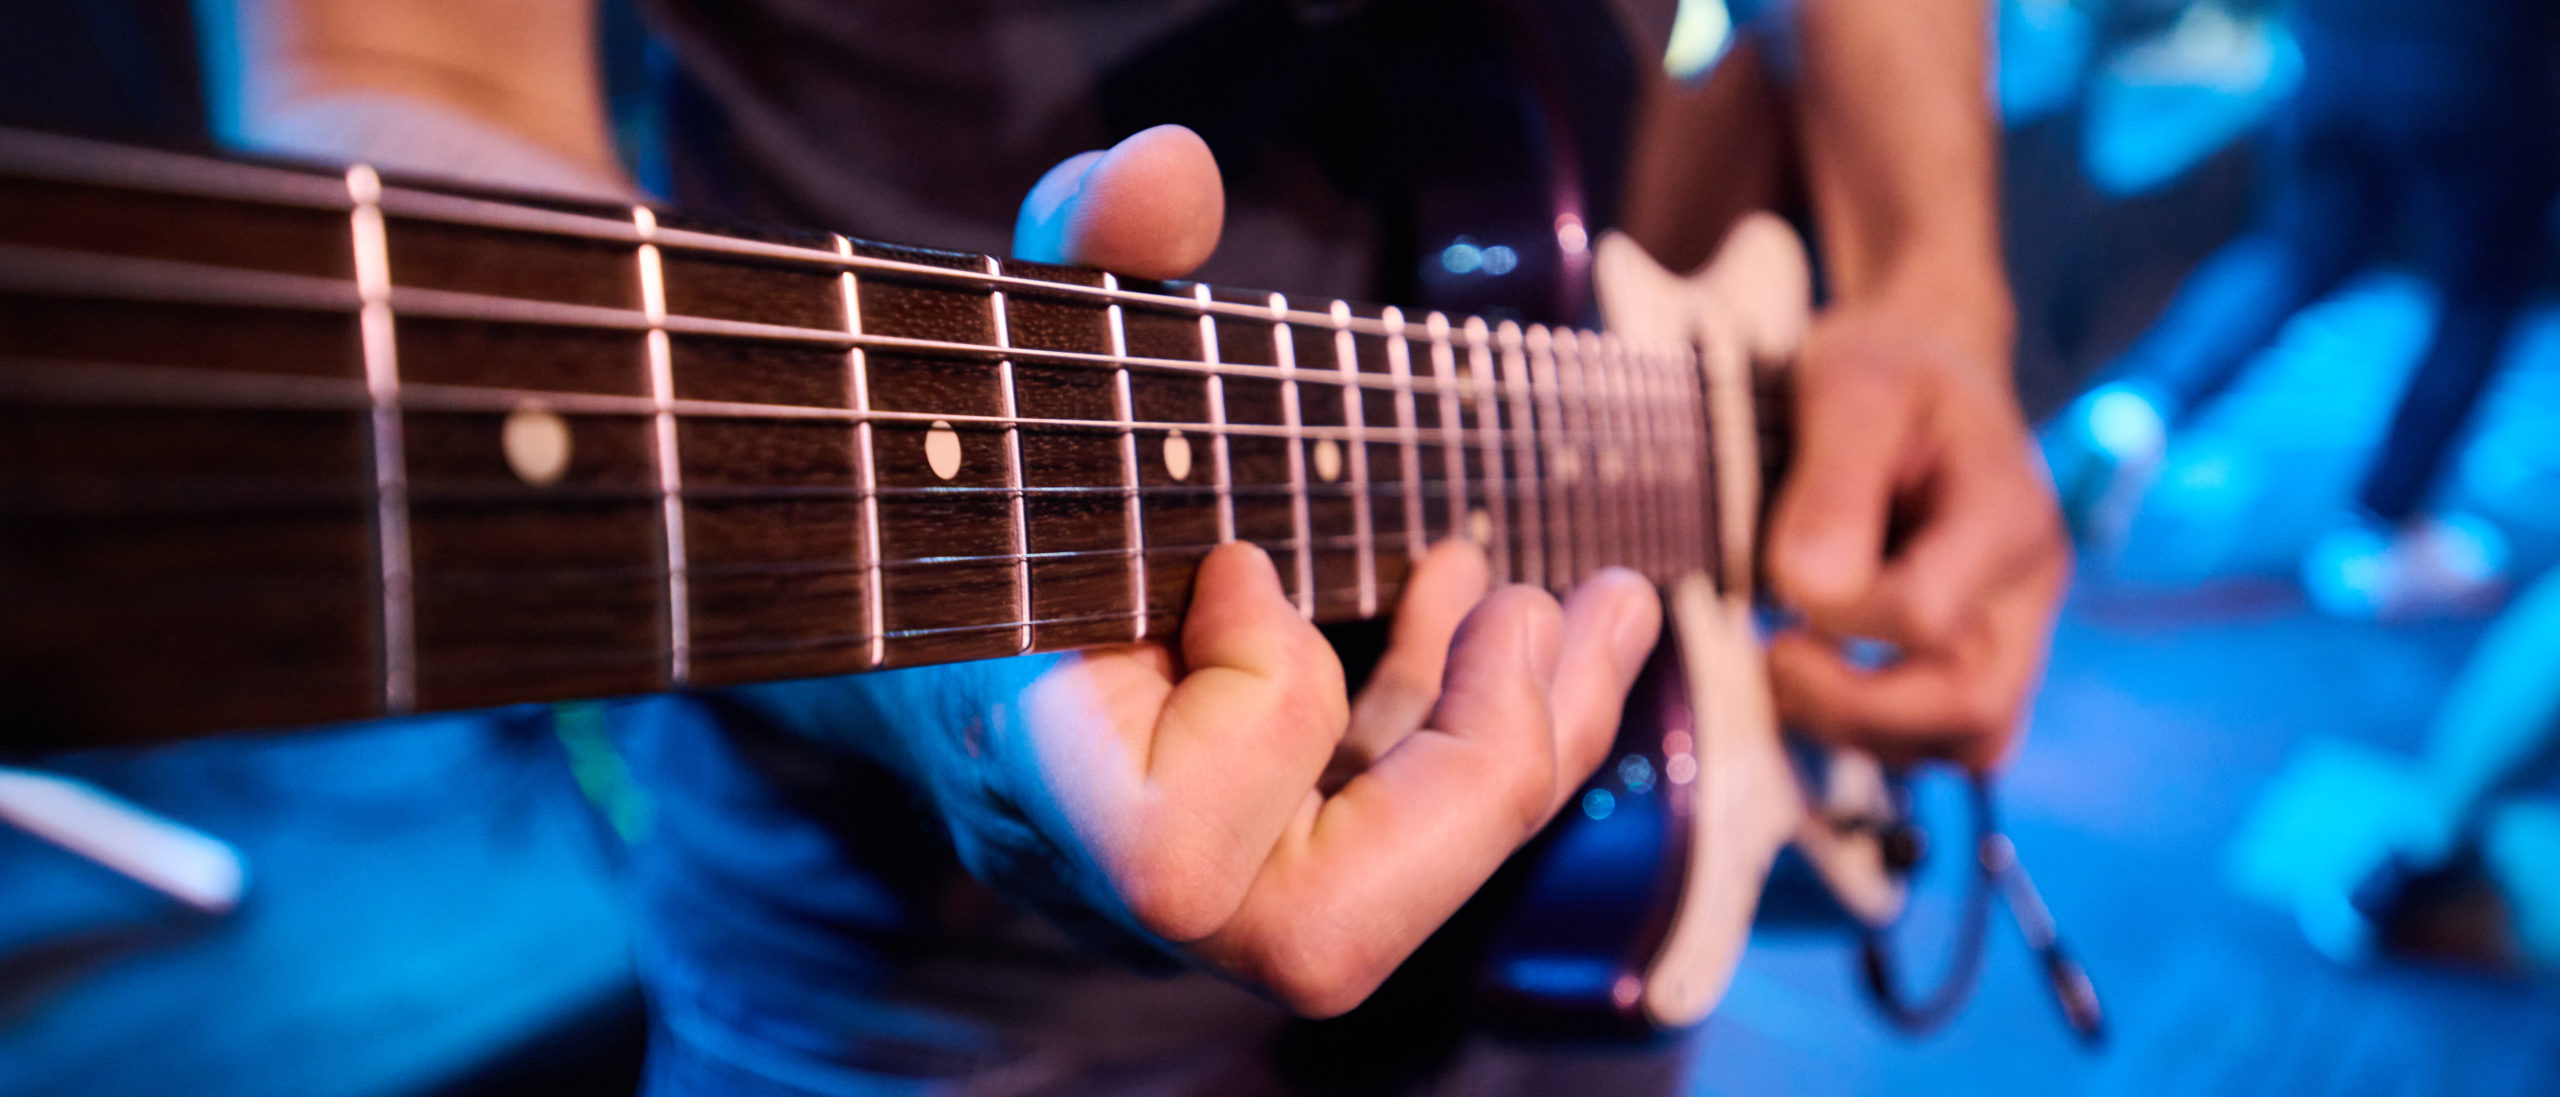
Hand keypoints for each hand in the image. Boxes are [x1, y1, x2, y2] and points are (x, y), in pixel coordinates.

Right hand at [900, 127, 1660, 1015]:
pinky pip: (1378, 823)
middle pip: (1323, 941)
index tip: (1240, 560)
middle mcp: (1102, 870)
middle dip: (1481, 779)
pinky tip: (1495, 597)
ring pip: (1385, 897)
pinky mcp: (1243, 835)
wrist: (881, 557)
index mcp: (1025, 782)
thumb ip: (1083, 253)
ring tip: (1605, 600)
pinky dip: (1463, 718)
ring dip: (1522, 741)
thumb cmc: (953, 455)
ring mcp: (1180, 873)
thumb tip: (1170, 168)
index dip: (1266, 707)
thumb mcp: (1018, 332)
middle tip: (1540, 609)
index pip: (1181, 859)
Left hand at [1763, 290, 2067, 771]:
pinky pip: (1944, 735)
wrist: (1923, 361)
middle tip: (1771, 657)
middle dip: (1856, 709)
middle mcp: (2027, 588)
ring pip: (1965, 741)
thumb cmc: (1886, 368)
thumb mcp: (1849, 388)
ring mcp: (2011, 629)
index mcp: (2007, 514)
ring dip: (1862, 730)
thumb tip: (1804, 590)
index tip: (1778, 573)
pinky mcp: (1978, 653)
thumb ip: (1834, 483)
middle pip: (1974, 713)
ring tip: (1783, 666)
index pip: (1928, 616)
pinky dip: (1874, 729)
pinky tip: (1811, 679)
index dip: (1840, 615)